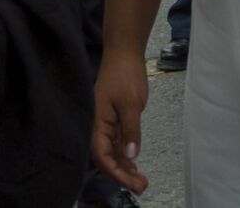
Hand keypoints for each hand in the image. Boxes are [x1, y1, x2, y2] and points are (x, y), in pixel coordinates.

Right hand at [91, 51, 149, 195]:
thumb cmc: (125, 75)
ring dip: (124, 167)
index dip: (115, 172)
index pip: (101, 155)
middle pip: (106, 157)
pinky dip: (125, 154)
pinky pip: (116, 141)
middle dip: (122, 174)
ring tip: (141, 180)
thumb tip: (129, 157)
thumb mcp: (131, 104)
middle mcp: (99, 125)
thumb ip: (131, 131)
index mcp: (97, 123)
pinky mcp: (114, 118)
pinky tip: (134, 164)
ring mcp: (106, 122)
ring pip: (112, 151)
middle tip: (142, 186)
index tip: (132, 183)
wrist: (124, 52)